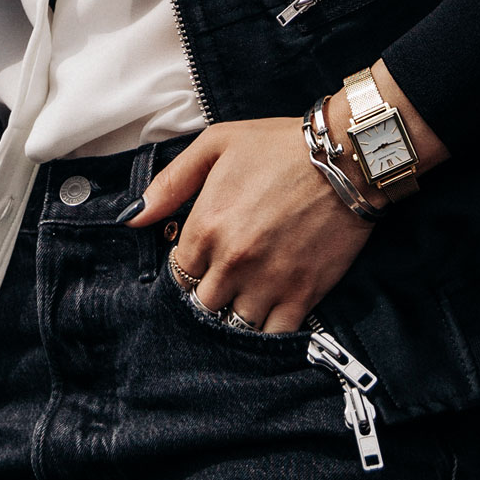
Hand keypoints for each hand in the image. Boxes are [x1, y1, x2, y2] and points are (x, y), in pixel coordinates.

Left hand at [129, 118, 370, 330]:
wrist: (346, 158)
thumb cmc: (278, 146)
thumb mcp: (215, 145)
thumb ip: (170, 183)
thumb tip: (132, 218)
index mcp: (205, 227)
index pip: (178, 274)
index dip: (190, 269)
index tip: (204, 261)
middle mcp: (231, 261)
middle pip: (203, 304)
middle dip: (211, 293)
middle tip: (227, 279)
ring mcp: (267, 282)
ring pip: (235, 324)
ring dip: (239, 312)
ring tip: (249, 294)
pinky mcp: (303, 295)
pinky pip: (274, 335)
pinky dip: (269, 331)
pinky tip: (271, 313)